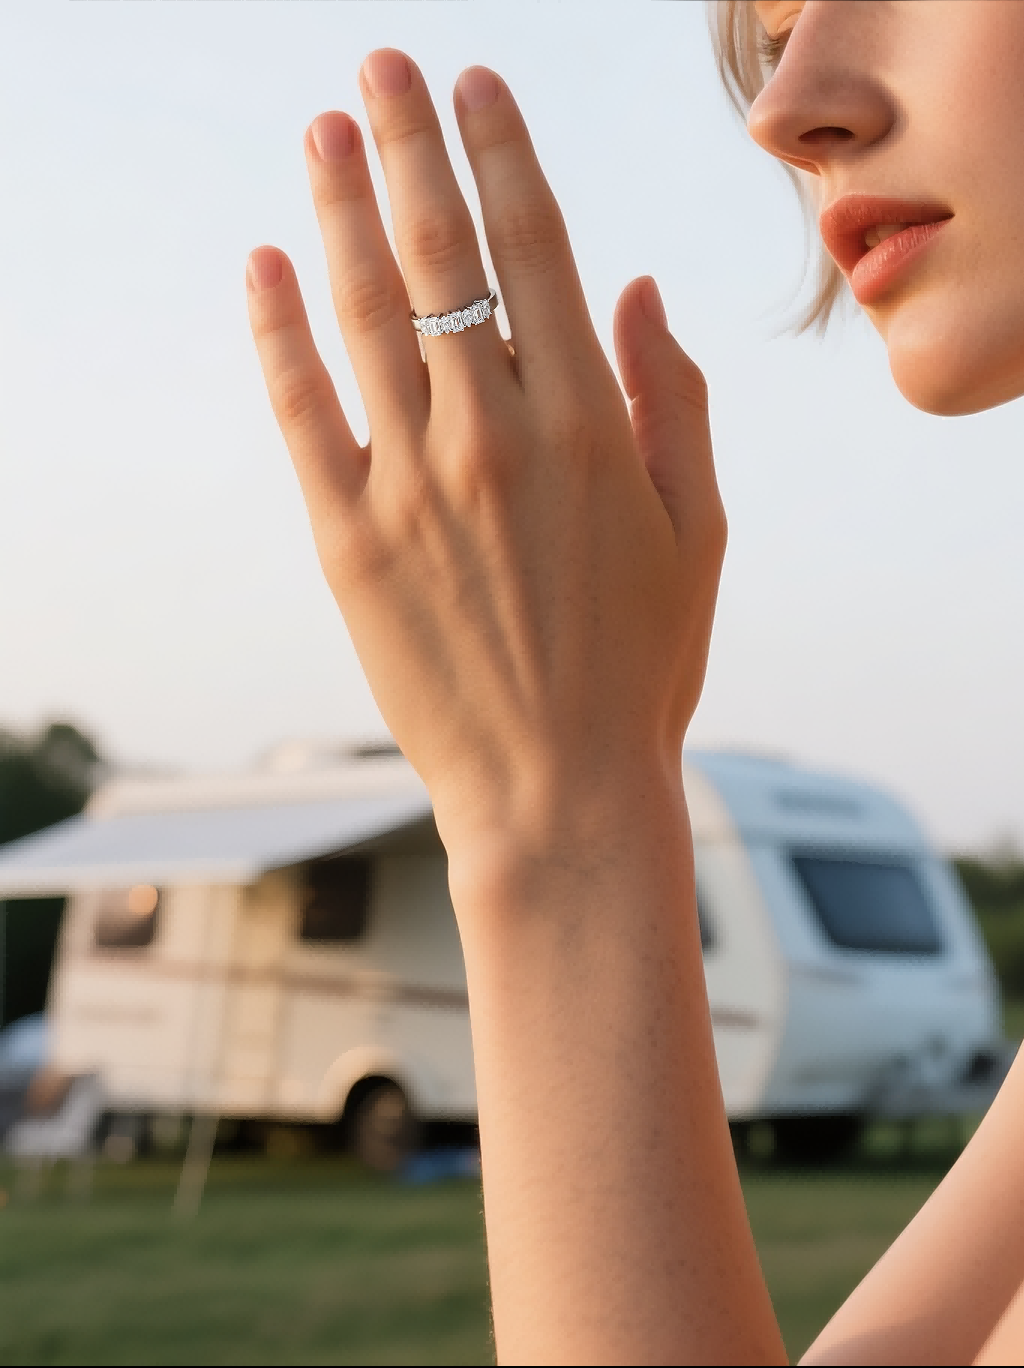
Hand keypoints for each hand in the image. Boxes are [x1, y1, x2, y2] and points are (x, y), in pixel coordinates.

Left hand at [246, 49, 725, 873]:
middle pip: (442, 255)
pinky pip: (303, 411)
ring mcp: (412, 485)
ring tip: (322, 132)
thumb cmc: (640, 666)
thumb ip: (676, 401)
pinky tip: (266, 263)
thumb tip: (644, 290)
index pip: (537, 248)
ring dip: (342, 209)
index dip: (502, 152)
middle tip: (382, 68)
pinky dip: (279, 331)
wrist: (555, 790)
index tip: (476, 86)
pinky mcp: (348, 540)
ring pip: (367, 314)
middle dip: (411, 143)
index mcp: (592, 424)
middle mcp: (495, 435)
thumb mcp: (695, 532)